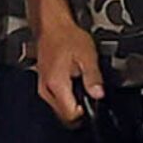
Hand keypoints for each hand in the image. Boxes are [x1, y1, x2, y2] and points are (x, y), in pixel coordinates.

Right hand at [33, 11, 106, 126]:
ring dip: (72, 104)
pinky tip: (73, 84)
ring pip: (59, 110)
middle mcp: (46, 89)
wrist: (52, 27)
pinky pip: (55, 100)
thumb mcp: (87, 55)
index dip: (85, 112)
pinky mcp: (43, 84)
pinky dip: (66, 98)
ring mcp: (43, 88)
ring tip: (82, 86)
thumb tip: (99, 94)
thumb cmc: (68, 37)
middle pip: (64, 116)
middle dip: (79, 110)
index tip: (93, 101)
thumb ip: (93, 77)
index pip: (70, 115)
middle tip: (89, 93)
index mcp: (56, 84)